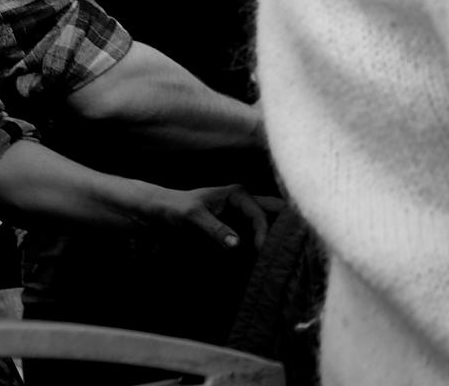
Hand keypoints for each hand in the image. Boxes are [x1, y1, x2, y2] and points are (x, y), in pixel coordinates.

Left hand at [146, 184, 280, 249]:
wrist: (160, 211)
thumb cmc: (175, 209)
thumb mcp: (193, 218)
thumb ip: (215, 229)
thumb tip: (237, 244)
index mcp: (239, 194)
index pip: (260, 214)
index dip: (263, 233)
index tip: (260, 252)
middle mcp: (244, 201)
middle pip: (273, 211)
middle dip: (282, 226)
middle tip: (289, 245)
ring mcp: (241, 213)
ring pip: (267, 222)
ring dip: (271, 235)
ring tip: (278, 253)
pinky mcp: (235, 225)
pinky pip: (254, 232)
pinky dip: (260, 242)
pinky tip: (262, 255)